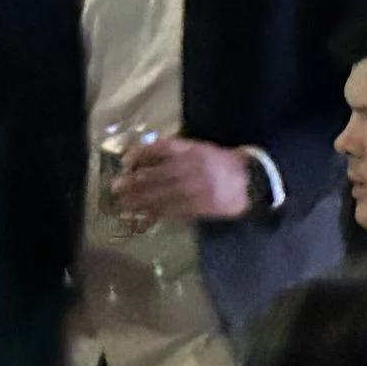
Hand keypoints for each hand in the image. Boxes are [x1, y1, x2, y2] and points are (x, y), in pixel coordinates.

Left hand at [110, 138, 256, 223]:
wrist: (251, 182)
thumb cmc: (223, 164)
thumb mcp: (202, 150)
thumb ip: (178, 152)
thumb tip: (145, 160)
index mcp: (194, 150)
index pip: (161, 149)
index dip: (140, 155)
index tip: (126, 162)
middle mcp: (193, 167)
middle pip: (157, 174)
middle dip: (134, 182)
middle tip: (115, 188)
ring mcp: (197, 187)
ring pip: (162, 194)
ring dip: (140, 201)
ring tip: (123, 205)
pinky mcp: (201, 205)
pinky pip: (174, 210)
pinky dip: (157, 213)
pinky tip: (144, 216)